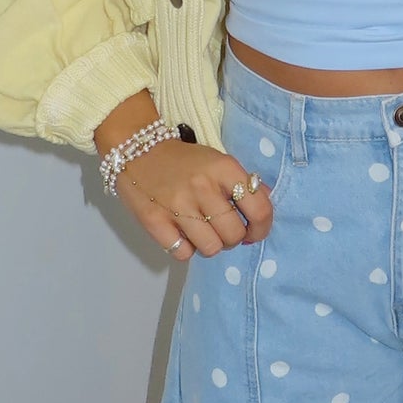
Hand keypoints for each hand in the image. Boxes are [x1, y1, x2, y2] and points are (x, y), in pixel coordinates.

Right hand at [118, 140, 274, 261]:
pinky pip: (183, 253)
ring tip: (201, 232)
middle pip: (234, 234)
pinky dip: (186, 248)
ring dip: (210, 245)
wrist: (136, 149)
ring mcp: (177, 205)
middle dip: (233, 238)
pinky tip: (181, 234)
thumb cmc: (183, 160)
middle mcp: (203, 186)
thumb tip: (266, 202)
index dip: (262, 228)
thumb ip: (242, 182)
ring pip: (211, 248)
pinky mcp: (155, 221)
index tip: (255, 232)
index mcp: (223, 168)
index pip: (259, 208)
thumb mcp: (218, 161)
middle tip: (222, 229)